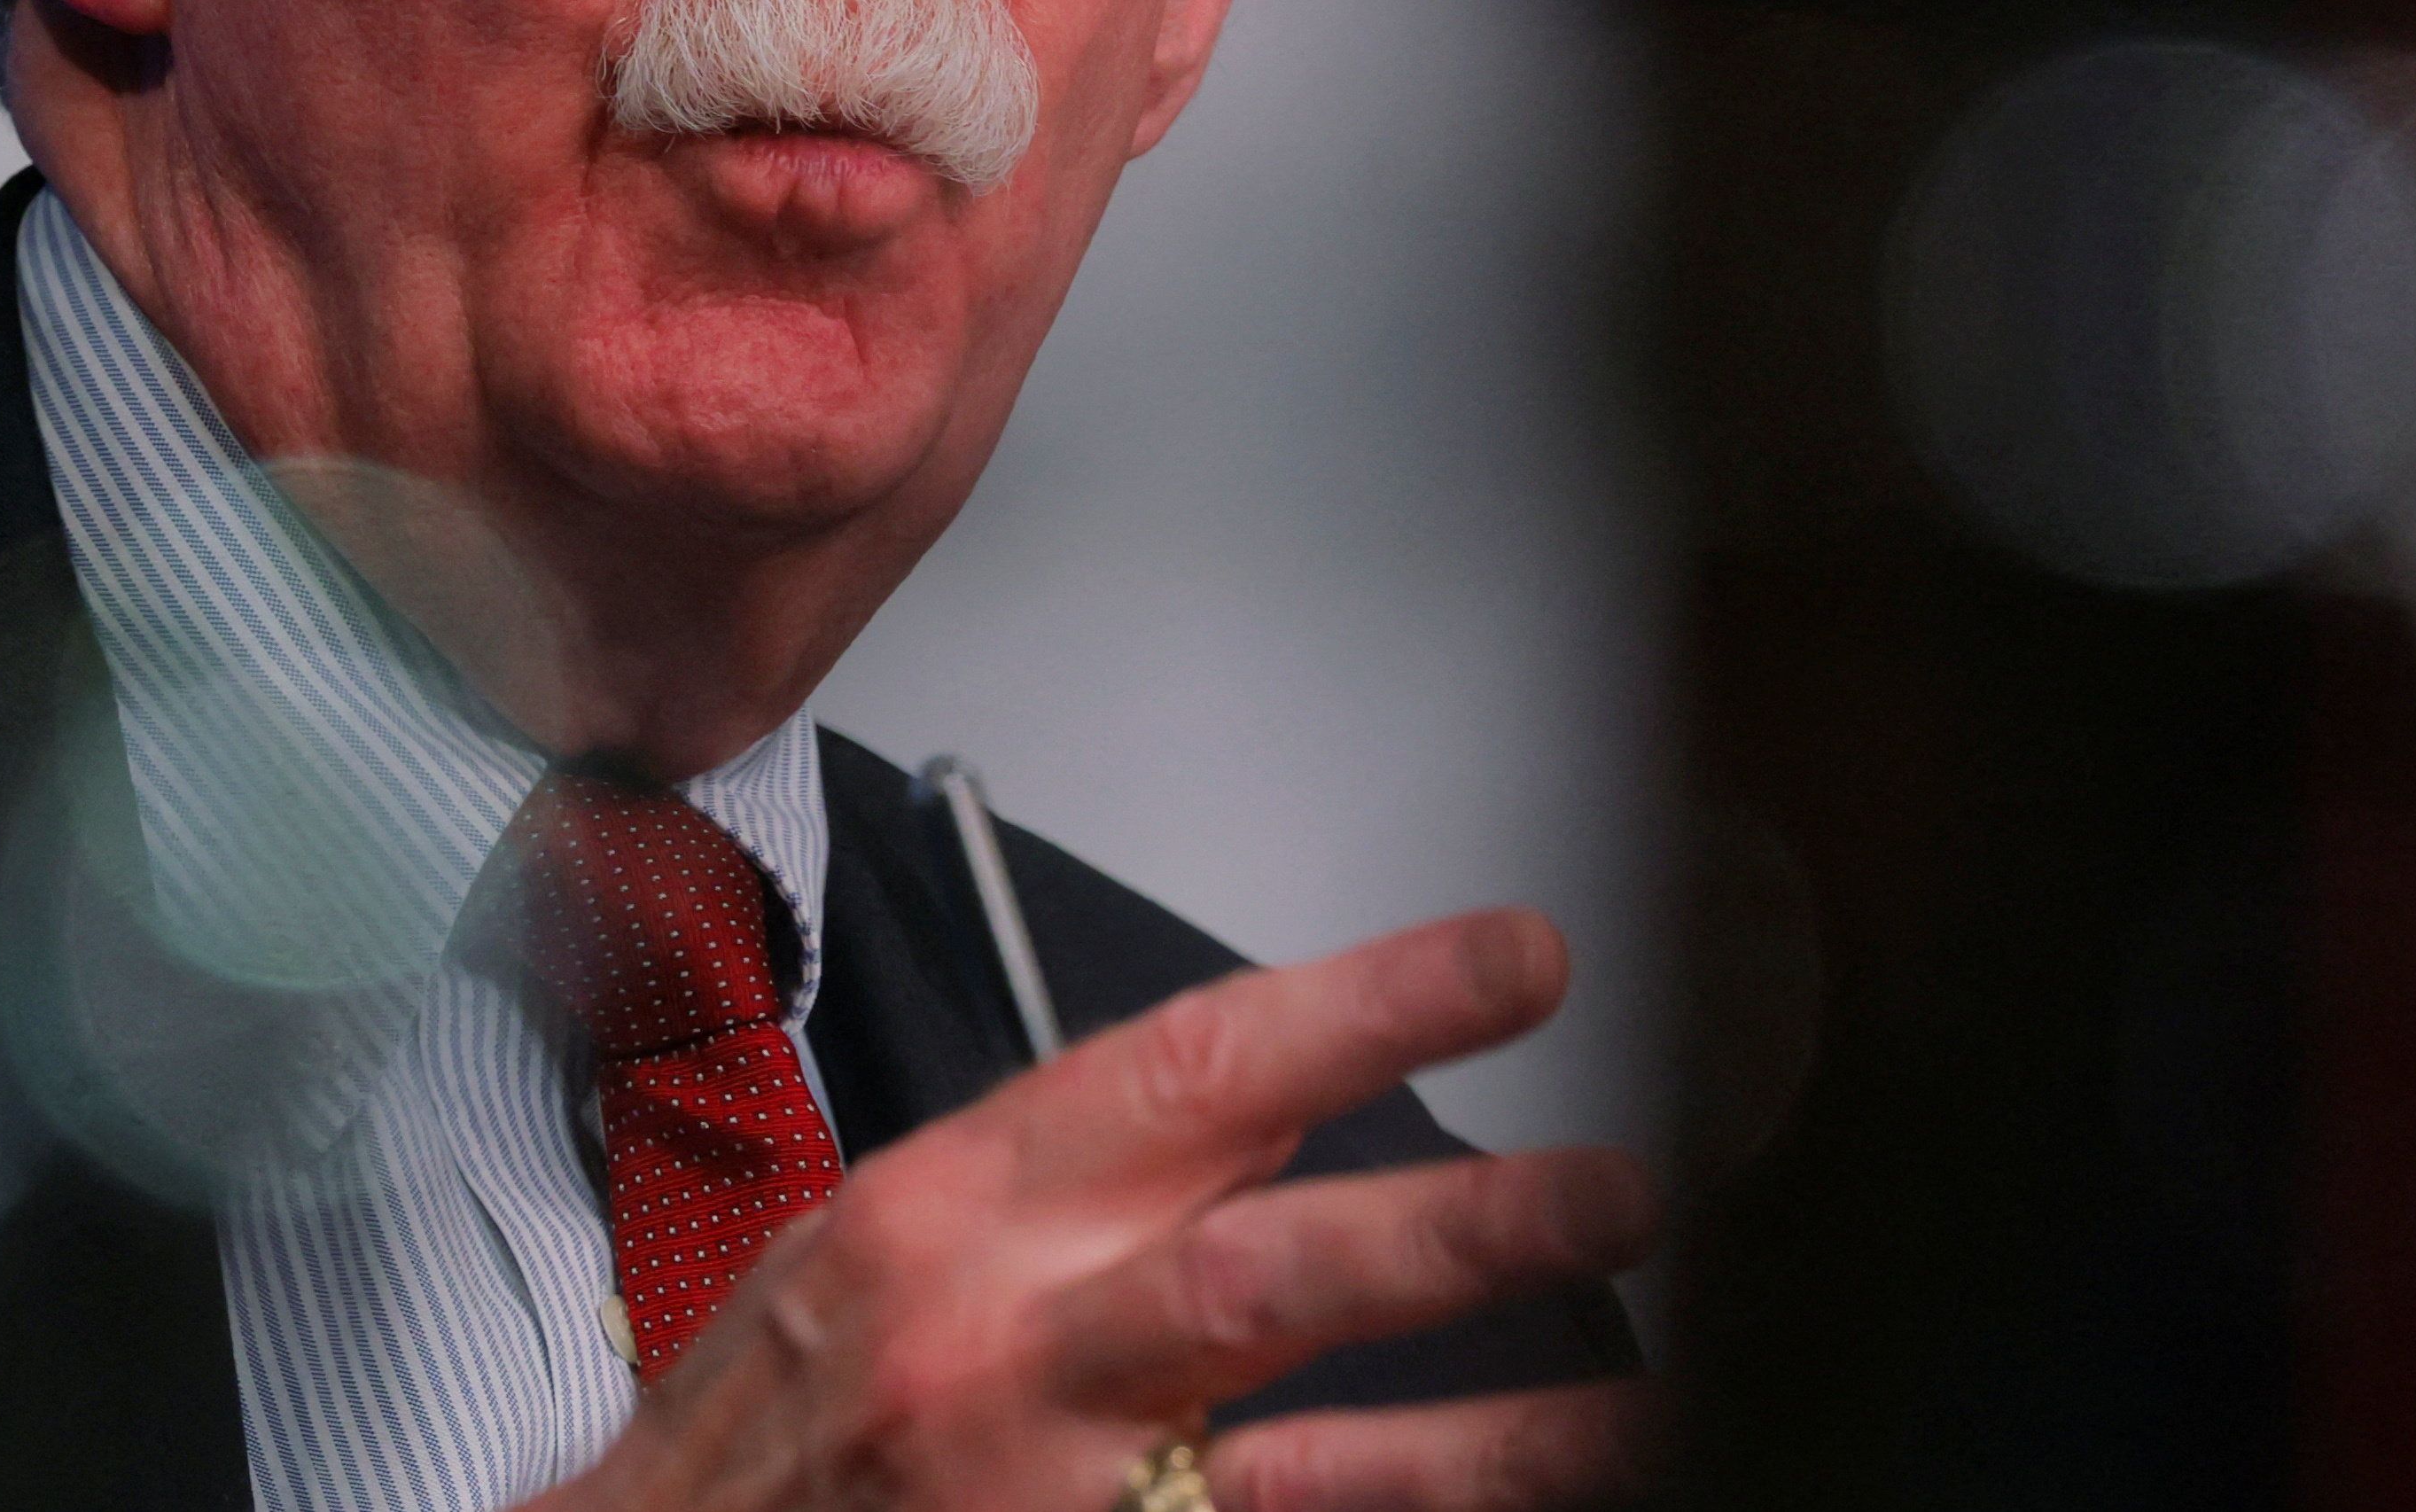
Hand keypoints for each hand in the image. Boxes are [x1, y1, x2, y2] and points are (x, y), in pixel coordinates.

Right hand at [537, 908, 1655, 1511]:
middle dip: (1459, 1234)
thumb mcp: (890, 1239)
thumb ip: (1079, 1171)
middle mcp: (1003, 1358)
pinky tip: (1518, 1511)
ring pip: (1306, 1471)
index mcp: (955, 1214)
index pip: (1191, 1072)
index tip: (1520, 960)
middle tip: (1622, 1188)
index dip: (1371, 1009)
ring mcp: (1043, 1505)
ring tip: (1642, 1417)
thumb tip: (1286, 1099)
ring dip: (1487, 1447)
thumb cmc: (772, 1415)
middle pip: (1266, 1279)